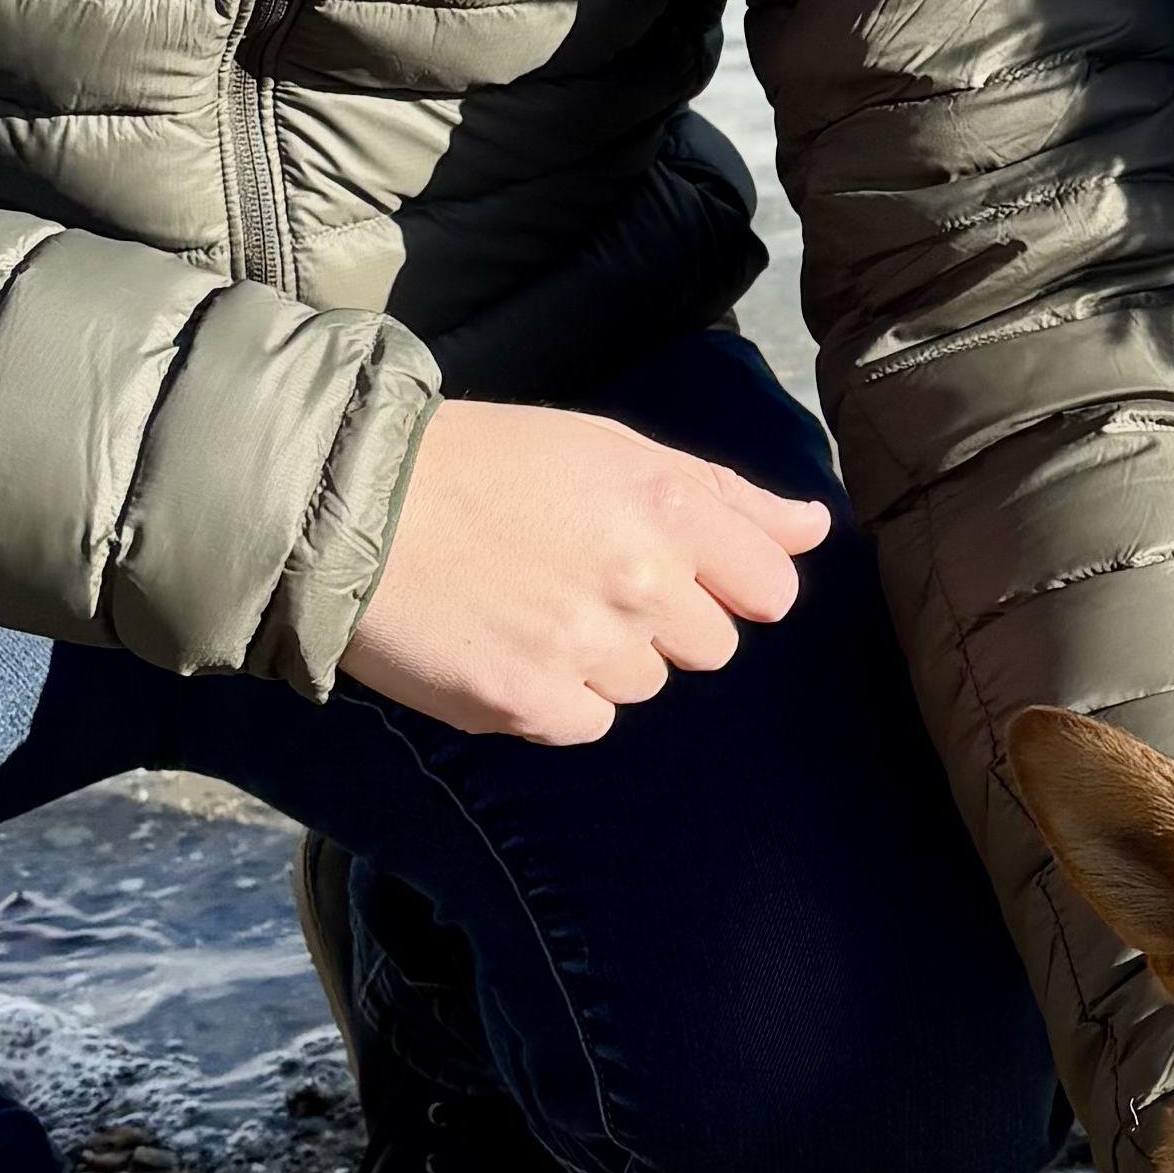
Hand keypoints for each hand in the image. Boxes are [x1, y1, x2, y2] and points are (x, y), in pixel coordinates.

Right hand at [338, 398, 833, 743]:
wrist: (354, 506)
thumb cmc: (485, 464)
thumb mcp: (613, 450)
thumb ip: (728, 497)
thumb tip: (820, 530)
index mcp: (670, 505)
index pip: (772, 586)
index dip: (733, 584)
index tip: (679, 570)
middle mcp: (642, 580)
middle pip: (712, 644)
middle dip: (665, 620)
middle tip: (583, 577)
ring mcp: (588, 648)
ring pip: (647, 684)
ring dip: (606, 658)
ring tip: (532, 604)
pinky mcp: (532, 705)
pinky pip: (589, 722)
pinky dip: (556, 697)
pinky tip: (508, 646)